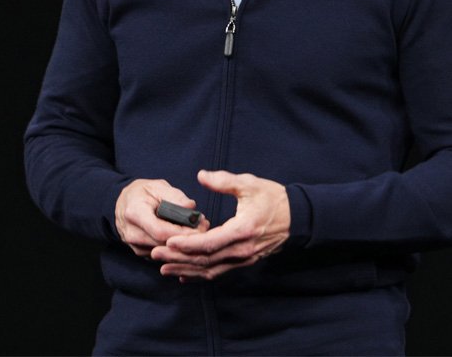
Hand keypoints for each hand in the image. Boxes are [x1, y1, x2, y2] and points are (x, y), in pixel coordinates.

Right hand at [114, 178, 208, 258]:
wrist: (123, 203)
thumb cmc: (142, 193)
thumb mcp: (158, 186)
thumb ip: (175, 196)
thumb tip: (191, 207)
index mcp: (135, 213)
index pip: (161, 231)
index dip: (183, 232)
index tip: (201, 226)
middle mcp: (132, 233)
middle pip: (164, 244)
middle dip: (188, 239)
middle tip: (206, 228)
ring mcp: (134, 246)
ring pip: (164, 252)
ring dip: (184, 245)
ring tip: (200, 231)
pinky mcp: (140, 252)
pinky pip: (162, 255)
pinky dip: (176, 248)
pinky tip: (188, 239)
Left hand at [149, 169, 289, 281]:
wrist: (296, 217)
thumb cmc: (273, 198)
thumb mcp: (249, 184)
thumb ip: (224, 181)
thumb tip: (201, 175)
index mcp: (242, 230)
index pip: (209, 243)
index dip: (187, 245)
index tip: (167, 242)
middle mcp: (242, 250)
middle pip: (206, 260)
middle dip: (178, 259)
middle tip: (155, 255)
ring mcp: (244, 258)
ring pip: (210, 270)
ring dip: (186, 270)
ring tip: (163, 269)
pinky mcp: (244, 261)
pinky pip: (219, 272)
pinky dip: (200, 275)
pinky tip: (184, 275)